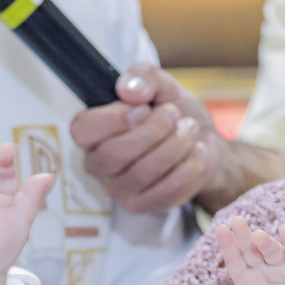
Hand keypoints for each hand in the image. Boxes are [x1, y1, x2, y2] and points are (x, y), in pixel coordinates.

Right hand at [69, 63, 219, 214]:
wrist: (202, 143)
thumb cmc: (174, 114)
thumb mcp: (163, 85)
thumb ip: (144, 78)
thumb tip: (128, 88)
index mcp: (93, 132)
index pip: (82, 130)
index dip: (112, 119)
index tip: (142, 107)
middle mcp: (99, 164)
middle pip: (115, 154)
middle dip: (154, 130)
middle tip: (174, 114)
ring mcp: (119, 189)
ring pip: (143, 172)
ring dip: (175, 146)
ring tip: (190, 129)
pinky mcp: (142, 207)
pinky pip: (165, 192)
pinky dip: (189, 168)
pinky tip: (198, 152)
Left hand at [217, 216, 284, 284]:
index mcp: (245, 276)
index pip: (234, 259)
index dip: (228, 245)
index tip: (220, 230)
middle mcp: (261, 267)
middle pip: (251, 250)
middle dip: (244, 236)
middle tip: (237, 221)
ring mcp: (280, 265)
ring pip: (270, 251)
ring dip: (265, 242)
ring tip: (258, 235)